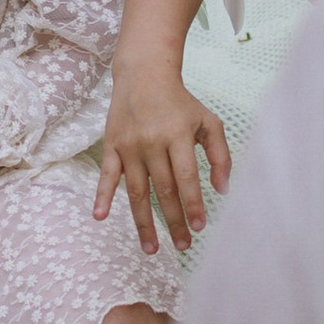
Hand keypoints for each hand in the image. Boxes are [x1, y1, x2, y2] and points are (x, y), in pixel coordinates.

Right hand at [94, 56, 229, 254]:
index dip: (193, 204)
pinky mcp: (111, 146)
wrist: (143, 74)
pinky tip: (99, 217)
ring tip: (151, 249)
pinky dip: (102, 196)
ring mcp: (129, 145)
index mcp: (178, 135)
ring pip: (136, 191)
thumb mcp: (208, 121)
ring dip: (143, 222)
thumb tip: (224, 190)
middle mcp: (152, 142)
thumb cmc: (181, 102)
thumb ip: (221, 155)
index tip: (200, 227)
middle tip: (183, 246)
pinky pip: (106, 176)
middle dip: (173, 220)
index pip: (186, 177)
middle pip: (163, 189)